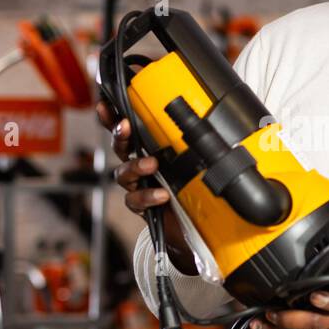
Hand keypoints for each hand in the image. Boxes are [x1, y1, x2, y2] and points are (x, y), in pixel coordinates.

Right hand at [97, 98, 196, 273]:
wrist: (193, 226)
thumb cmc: (193, 189)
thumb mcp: (198, 163)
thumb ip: (202, 146)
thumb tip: (220, 124)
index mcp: (150, 149)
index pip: (130, 128)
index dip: (114, 115)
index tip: (107, 102)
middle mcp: (140, 165)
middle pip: (120, 146)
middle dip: (120, 134)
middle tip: (125, 126)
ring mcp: (138, 185)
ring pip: (123, 173)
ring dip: (135, 166)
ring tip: (151, 165)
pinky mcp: (141, 206)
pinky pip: (135, 199)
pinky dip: (147, 196)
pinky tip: (161, 195)